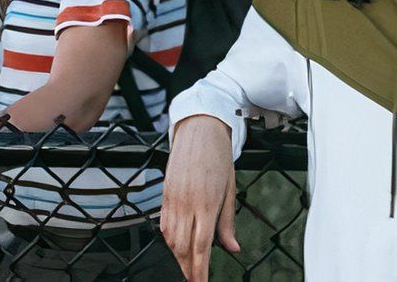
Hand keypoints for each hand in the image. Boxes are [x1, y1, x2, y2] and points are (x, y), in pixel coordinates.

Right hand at [161, 116, 240, 281]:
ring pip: (170, 239)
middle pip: (182, 248)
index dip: (200, 271)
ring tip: (186, 270)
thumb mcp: (230, 189)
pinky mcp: (164, 195)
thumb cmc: (218, 157)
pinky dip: (168, 241)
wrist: (199, 129)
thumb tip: (233, 248)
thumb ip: (227, 222)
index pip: (202, 247)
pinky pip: (163, 225)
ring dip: (177, 258)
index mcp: (206, 203)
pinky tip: (175, 248)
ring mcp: (172, 199)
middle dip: (187, 270)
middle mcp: (186, 203)